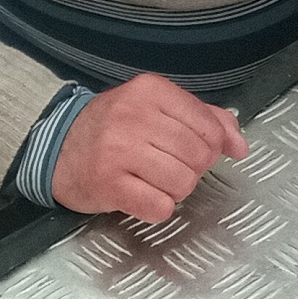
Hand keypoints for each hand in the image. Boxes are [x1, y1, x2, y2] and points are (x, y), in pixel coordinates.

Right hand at [46, 74, 248, 223]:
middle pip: (198, 156)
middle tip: (168, 166)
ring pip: (183, 182)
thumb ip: (206, 120)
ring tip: (154, 180)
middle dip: (192, 169)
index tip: (193, 150)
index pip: (209, 126)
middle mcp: (133, 116)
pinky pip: (160, 207)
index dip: (211, 147)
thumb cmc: (113, 130)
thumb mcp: (158, 109)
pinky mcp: (108, 183)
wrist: (57, 149)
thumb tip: (240, 145)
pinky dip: (158, 207)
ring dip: (176, 190)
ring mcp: (118, 150)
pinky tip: (141, 194)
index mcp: (150, 91)